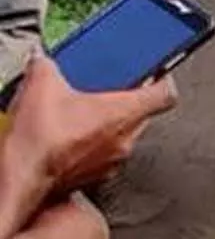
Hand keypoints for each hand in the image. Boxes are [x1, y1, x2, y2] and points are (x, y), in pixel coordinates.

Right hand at [0, 52, 176, 238]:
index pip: (165, 95)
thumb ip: (49, 66)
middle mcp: (127, 139)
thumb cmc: (42, 138)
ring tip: (85, 114)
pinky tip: (73, 137)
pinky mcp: (99, 176)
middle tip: (109, 91)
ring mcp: (115, 161)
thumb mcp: (42, 83)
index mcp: (125, 113)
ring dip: (110, 125)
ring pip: (125, 137)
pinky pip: (107, 155)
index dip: (163, 80)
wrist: (25, 174)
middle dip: (128, 102)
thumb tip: (45, 63)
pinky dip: (96, 145)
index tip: (157, 74)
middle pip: (143, 116)